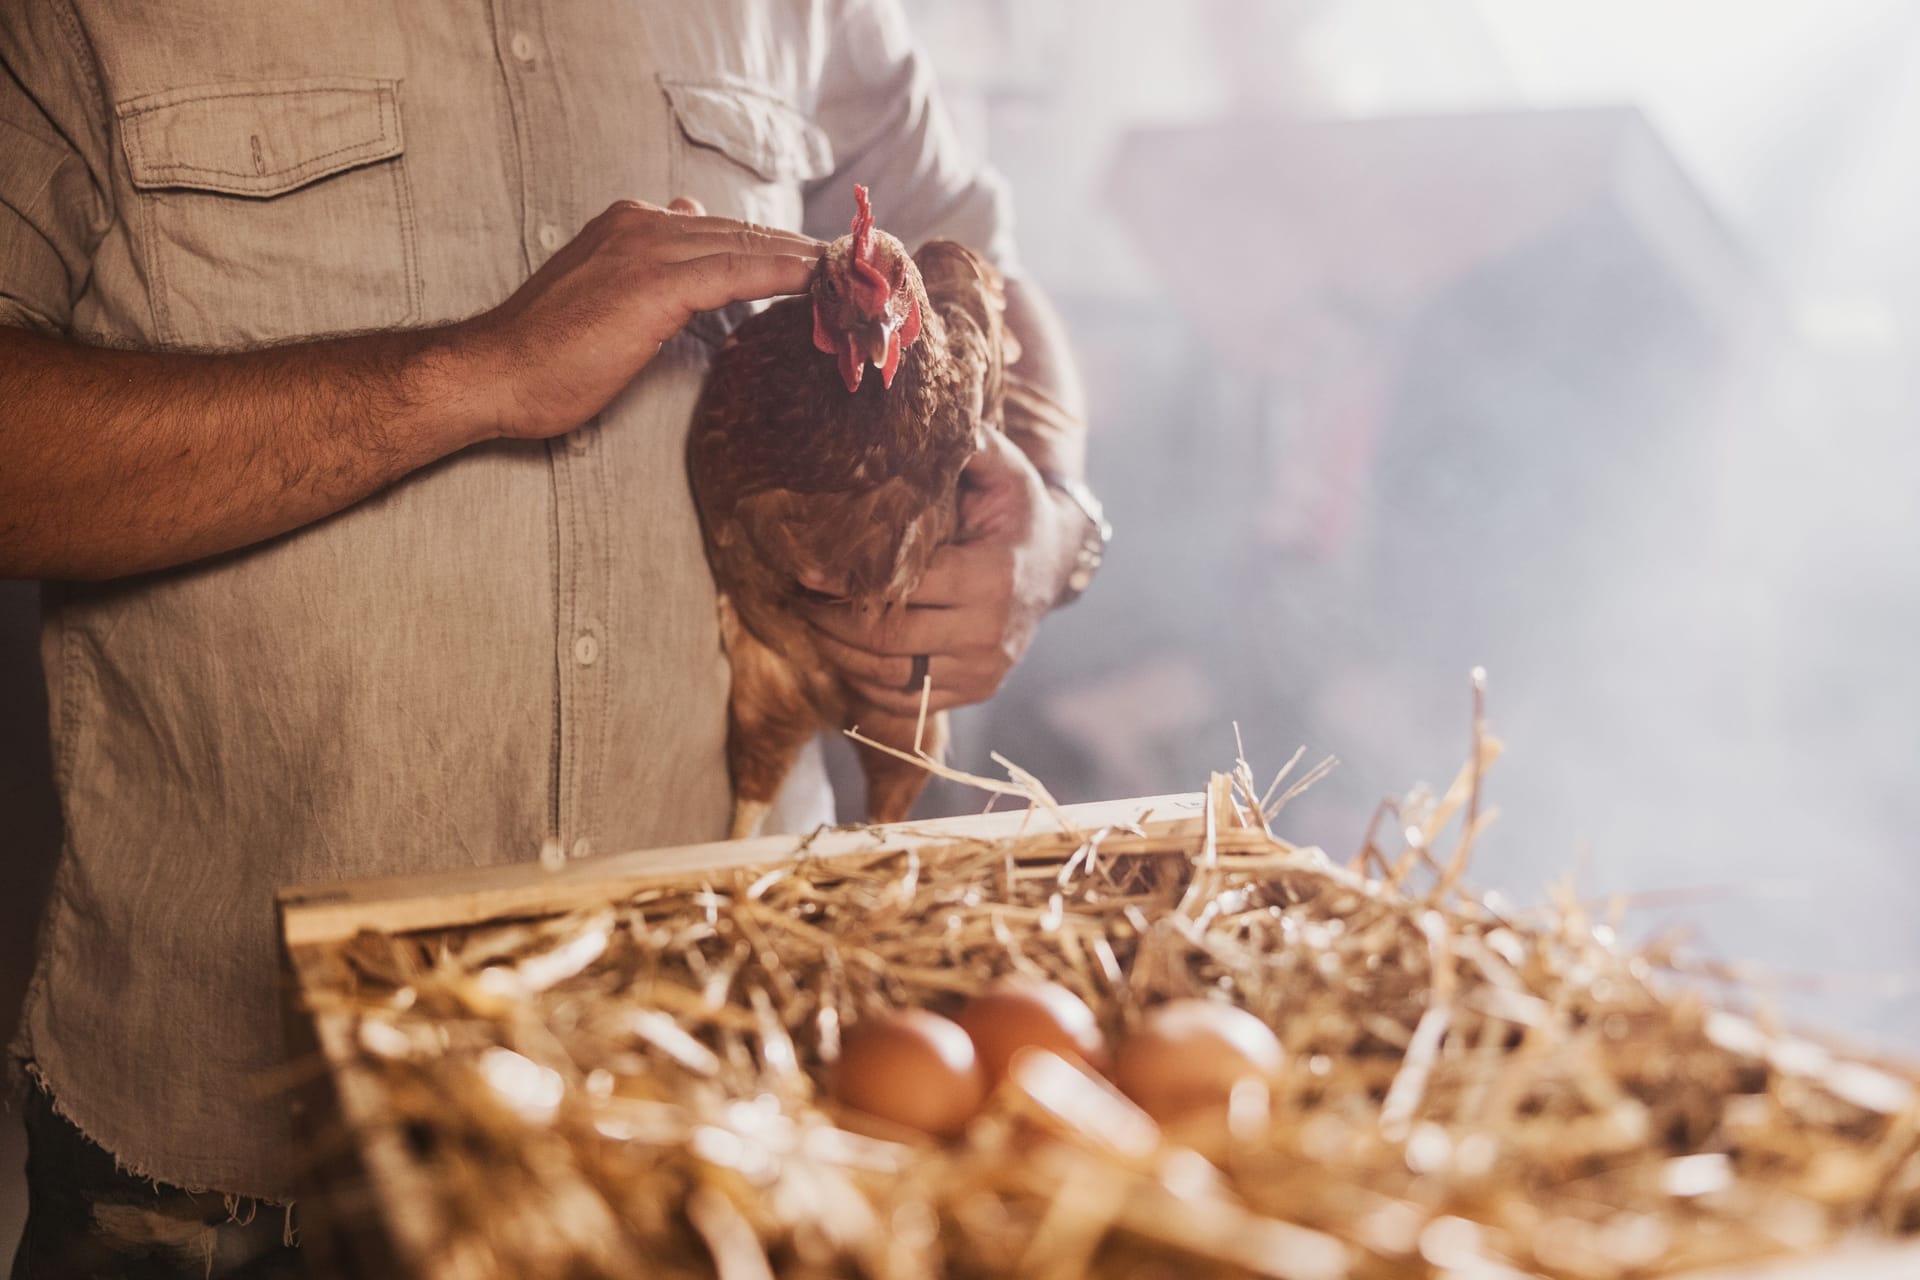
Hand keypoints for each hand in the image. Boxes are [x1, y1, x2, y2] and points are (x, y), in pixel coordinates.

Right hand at [454, 198, 820, 440]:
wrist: (496, 372)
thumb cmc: (547, 353)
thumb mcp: (606, 297)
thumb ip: (650, 265)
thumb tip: (692, 223)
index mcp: (630, 224)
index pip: (722, 230)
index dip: (775, 249)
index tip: (821, 265)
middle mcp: (642, 223)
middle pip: (744, 232)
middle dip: (803, 252)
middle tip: (859, 269)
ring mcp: (648, 249)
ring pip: (748, 246)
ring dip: (807, 262)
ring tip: (856, 276)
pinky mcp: (656, 284)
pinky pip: (739, 271)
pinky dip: (784, 273)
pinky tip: (820, 281)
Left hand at [800, 429, 1083, 716]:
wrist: (1057, 561)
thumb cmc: (1016, 509)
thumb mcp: (1003, 470)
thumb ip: (969, 445)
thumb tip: (926, 416)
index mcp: (991, 576)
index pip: (902, 589)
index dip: (845, 584)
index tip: (803, 573)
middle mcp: (989, 631)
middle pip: (888, 640)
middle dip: (830, 623)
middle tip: (796, 600)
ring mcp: (984, 669)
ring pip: (891, 678)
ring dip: (840, 656)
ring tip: (811, 625)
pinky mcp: (977, 690)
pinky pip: (908, 704)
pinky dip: (867, 686)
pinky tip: (844, 656)